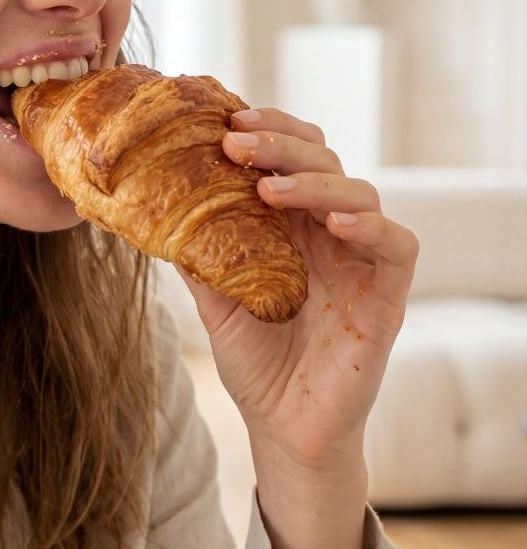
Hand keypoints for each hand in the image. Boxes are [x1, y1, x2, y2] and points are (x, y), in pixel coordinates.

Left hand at [180, 107, 418, 468]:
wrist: (283, 427)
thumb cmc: (254, 359)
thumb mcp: (213, 296)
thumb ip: (196, 250)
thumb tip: (150, 204)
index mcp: (290, 222)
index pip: (292, 154)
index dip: (268, 129)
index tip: (227, 121)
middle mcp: (328, 231)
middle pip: (323, 160)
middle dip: (280, 143)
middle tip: (237, 142)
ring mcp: (359, 259)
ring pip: (359, 191)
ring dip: (314, 181)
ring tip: (269, 188)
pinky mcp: (387, 294)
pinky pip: (398, 244)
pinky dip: (371, 224)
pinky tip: (335, 223)